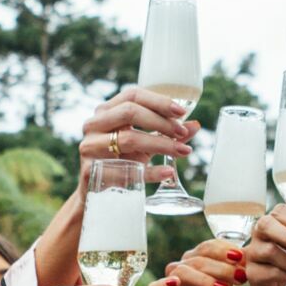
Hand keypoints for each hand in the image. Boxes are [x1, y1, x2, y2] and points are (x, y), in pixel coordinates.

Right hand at [76, 87, 199, 182]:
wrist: (94, 190)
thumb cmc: (121, 160)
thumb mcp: (145, 144)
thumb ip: (167, 133)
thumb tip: (195, 125)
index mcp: (106, 111)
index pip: (132, 95)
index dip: (158, 101)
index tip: (181, 112)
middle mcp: (94, 124)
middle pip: (129, 112)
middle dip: (160, 122)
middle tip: (182, 133)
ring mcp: (90, 147)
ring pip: (128, 139)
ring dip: (160, 144)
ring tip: (182, 151)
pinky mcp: (91, 171)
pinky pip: (125, 170)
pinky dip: (150, 172)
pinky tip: (168, 172)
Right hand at [152, 240, 240, 285]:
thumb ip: (234, 274)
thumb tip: (249, 258)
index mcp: (197, 260)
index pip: (208, 247)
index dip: (224, 249)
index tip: (242, 258)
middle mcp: (182, 266)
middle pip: (199, 258)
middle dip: (222, 267)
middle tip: (240, 277)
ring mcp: (169, 281)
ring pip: (184, 271)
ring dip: (205, 279)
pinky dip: (165, 284)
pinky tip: (176, 284)